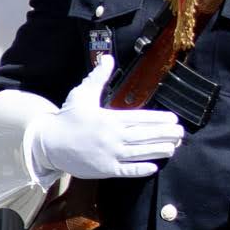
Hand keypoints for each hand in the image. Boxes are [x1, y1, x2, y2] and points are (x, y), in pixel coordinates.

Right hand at [26, 56, 184, 180]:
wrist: (49, 143)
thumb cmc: (68, 118)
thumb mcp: (82, 94)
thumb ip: (98, 78)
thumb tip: (107, 58)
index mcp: (109, 118)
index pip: (140, 118)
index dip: (159, 119)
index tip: (173, 119)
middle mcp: (112, 137)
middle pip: (145, 136)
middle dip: (165, 134)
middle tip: (180, 133)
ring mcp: (109, 155)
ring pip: (140, 153)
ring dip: (159, 150)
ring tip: (174, 148)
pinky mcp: (105, 169)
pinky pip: (127, 170)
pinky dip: (141, 169)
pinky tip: (154, 167)